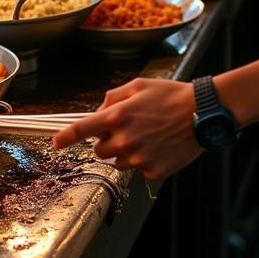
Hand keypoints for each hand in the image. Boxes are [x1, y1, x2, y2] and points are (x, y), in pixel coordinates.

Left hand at [52, 78, 200, 179]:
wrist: (203, 113)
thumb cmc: (170, 95)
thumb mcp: (137, 86)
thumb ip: (112, 99)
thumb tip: (99, 113)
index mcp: (118, 116)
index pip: (82, 129)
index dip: (66, 137)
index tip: (56, 143)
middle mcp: (125, 140)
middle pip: (100, 150)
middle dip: (107, 141)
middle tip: (126, 129)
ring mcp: (140, 158)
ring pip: (118, 162)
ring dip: (125, 152)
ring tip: (148, 136)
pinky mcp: (154, 171)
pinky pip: (140, 170)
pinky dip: (146, 161)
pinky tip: (160, 146)